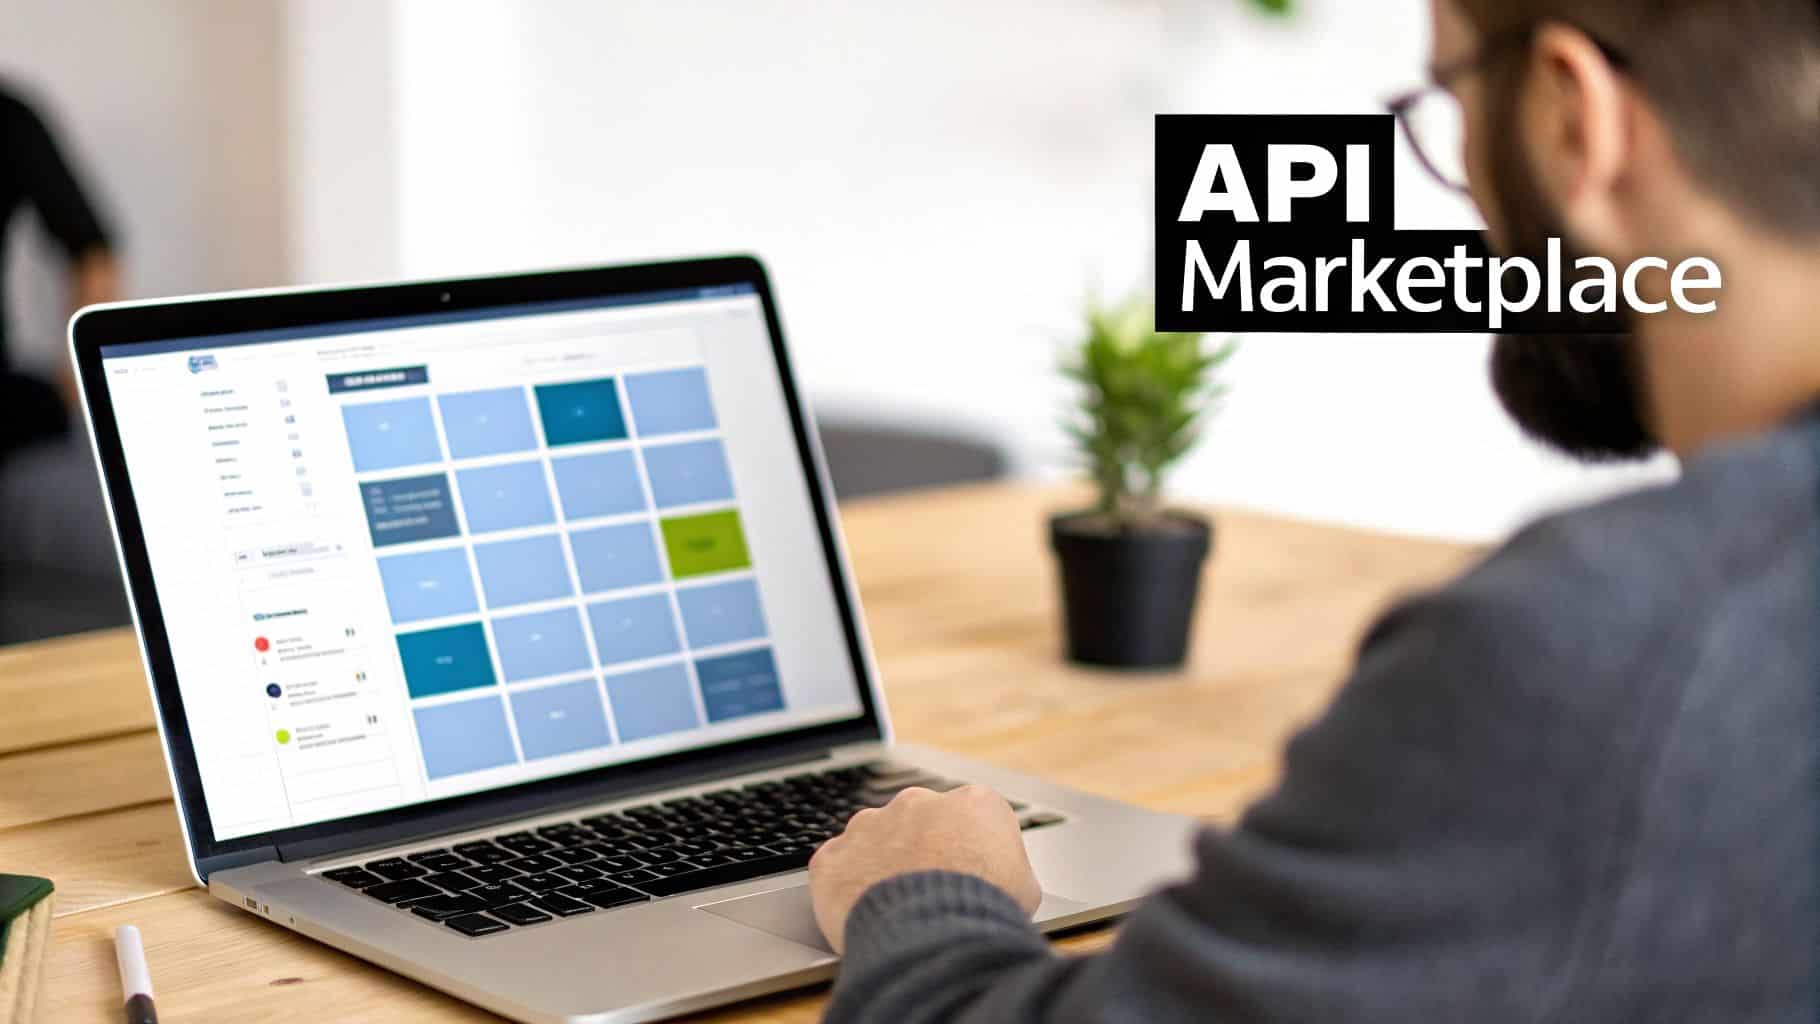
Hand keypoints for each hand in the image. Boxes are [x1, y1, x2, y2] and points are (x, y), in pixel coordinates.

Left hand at [808, 784, 1041, 952]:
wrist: (936, 933)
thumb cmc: (986, 910)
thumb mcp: (1025, 888)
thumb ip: (1008, 869)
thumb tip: (1004, 882)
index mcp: (972, 803)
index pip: (970, 818)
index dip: (969, 850)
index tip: (968, 875)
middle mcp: (917, 803)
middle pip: (917, 822)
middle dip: (920, 851)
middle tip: (928, 892)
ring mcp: (869, 826)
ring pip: (872, 840)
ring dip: (879, 865)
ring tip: (893, 907)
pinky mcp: (833, 858)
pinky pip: (835, 868)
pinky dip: (843, 886)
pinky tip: (859, 911)